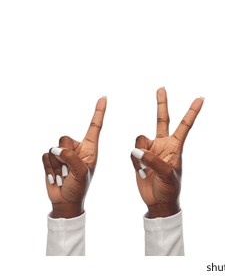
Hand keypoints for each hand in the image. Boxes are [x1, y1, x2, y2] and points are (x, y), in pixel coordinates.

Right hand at [42, 97, 106, 217]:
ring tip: (64, 175)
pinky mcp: (51, 159)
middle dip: (64, 154)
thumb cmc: (79, 187)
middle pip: (65, 138)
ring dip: (56, 164)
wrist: (65, 201)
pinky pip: (44, 156)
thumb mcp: (81, 173)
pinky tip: (55, 176)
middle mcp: (77, 148)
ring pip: (53, 148)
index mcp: (90, 149)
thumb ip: (70, 158)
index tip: (104, 98)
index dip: (99, 112)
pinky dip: (48, 168)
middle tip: (70, 171)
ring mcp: (63, 153)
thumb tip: (56, 148)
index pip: (95, 127)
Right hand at [131, 88, 203, 217]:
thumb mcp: (167, 174)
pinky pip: (132, 151)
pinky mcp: (138, 156)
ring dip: (140, 153)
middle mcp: (163, 144)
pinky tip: (141, 172)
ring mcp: (150, 149)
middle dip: (161, 104)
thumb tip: (136, 149)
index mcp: (176, 146)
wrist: (158, 202)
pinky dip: (134, 160)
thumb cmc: (170, 188)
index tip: (201, 98)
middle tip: (162, 88)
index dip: (192, 111)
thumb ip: (152, 160)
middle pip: (162, 119)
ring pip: (139, 139)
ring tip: (146, 169)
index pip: (185, 125)